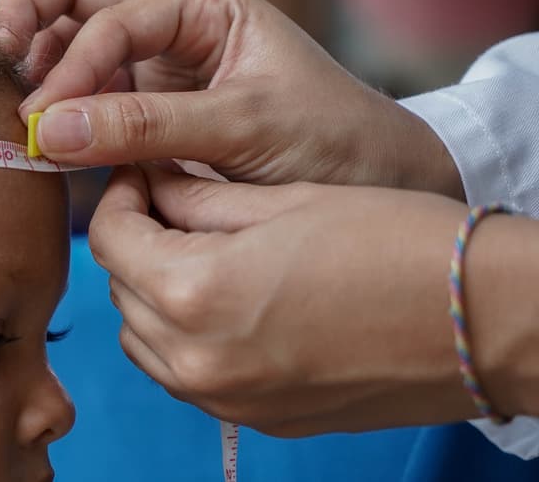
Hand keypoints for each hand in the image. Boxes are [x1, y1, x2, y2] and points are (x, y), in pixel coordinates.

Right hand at [0, 0, 459, 195]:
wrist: (381, 190)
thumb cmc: (335, 141)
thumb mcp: (245, 126)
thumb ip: (145, 126)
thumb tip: (43, 130)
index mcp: (202, 8)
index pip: (106, 15)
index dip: (68, 65)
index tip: (43, 120)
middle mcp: (170, 31)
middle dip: (26, 20)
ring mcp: (153, 74)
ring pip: (68, 47)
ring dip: (35, 69)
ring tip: (18, 114)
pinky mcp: (145, 121)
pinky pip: (84, 104)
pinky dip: (55, 115)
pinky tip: (42, 144)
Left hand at [88, 165, 493, 434]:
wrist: (483, 320)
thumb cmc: (390, 243)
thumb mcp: (278, 200)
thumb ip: (193, 198)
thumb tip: (147, 184)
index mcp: (194, 294)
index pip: (109, 239)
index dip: (118, 197)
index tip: (140, 172)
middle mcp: (197, 360)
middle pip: (120, 290)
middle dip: (137, 242)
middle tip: (170, 204)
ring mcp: (227, 400)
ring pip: (145, 338)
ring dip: (154, 293)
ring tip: (200, 251)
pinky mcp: (257, 419)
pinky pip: (185, 374)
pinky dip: (185, 337)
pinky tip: (228, 299)